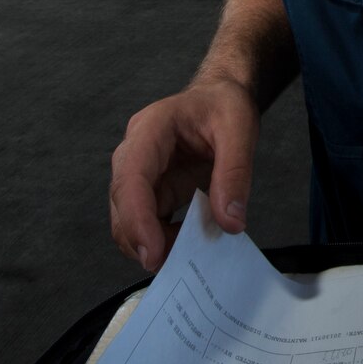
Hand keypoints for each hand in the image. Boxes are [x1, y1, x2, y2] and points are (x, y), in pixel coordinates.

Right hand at [108, 79, 259, 271]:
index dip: (136, 219)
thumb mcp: (240, 130)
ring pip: (128, 218)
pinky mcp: (152, 190)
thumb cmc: (225, 106)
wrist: (220, 97)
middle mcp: (135, 153)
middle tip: (175, 266)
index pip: (131, 178)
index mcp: (150, 130)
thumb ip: (234, 174)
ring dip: (151, 242)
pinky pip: (146, 222)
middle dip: (141, 239)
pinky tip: (187, 245)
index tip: (153, 255)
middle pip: (122, 203)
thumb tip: (229, 223)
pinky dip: (162, 239)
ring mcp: (140, 173)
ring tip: (188, 254)